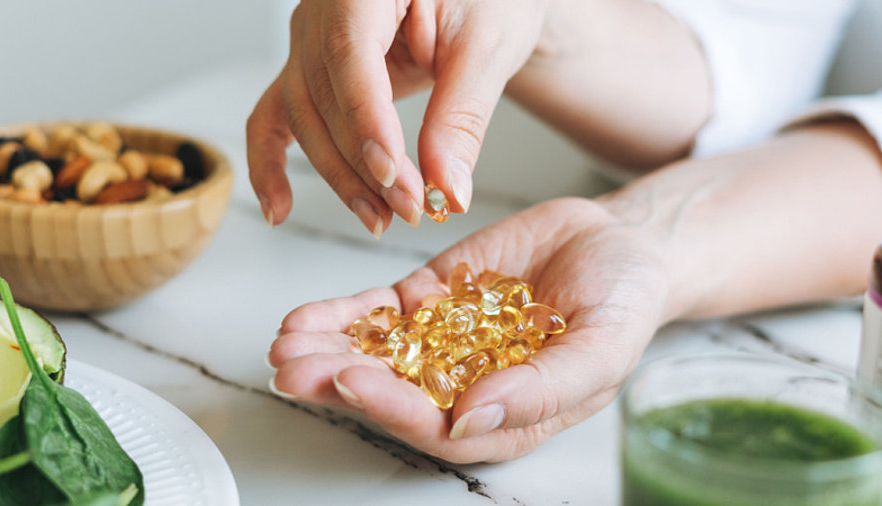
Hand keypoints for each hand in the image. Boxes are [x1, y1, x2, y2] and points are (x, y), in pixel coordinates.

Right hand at [247, 0, 548, 233]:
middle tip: (409, 209)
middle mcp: (323, 6)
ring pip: (304, 117)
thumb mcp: (488, 48)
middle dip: (362, 164)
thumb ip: (461, 117)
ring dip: (339, 175)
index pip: (350, 54)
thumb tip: (446, 190)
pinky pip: (277, 116)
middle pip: (322, 95)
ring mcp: (310, 38)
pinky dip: (271, 162)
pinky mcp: (311, 69)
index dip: (366, 122)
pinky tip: (279, 209)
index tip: (394, 176)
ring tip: (380, 218)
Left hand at [267, 198, 669, 462]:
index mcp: (504, 414)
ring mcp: (443, 340)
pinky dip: (342, 315)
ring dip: (327, 350)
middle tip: (292, 369)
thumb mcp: (602, 348)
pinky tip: (305, 318)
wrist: (619, 243)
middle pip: (392, 393)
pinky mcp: (431, 299)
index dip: (392, 408)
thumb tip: (472, 421)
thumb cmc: (624, 303)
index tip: (351, 382)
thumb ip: (543, 388)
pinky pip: (380, 312)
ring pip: (376, 353)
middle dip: (337, 381)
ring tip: (285, 344)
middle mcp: (465, 385)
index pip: (437, 426)